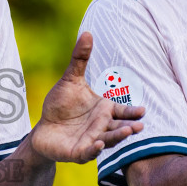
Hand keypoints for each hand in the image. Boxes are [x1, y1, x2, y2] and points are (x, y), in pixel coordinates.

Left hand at [30, 31, 144, 163]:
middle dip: (129, 127)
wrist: (44, 129)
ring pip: (107, 140)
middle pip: (118, 127)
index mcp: (103, 110)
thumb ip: (80, 59)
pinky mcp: (77, 152)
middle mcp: (101, 127)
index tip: (143, 110)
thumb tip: (87, 33)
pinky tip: (98, 145)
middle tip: (139, 125)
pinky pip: (87, 152)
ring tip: (127, 132)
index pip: (121, 112)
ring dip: (117, 137)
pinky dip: (94, 150)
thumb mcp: (70, 80)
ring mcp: (91, 141)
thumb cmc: (61, 105)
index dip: (132, 113)